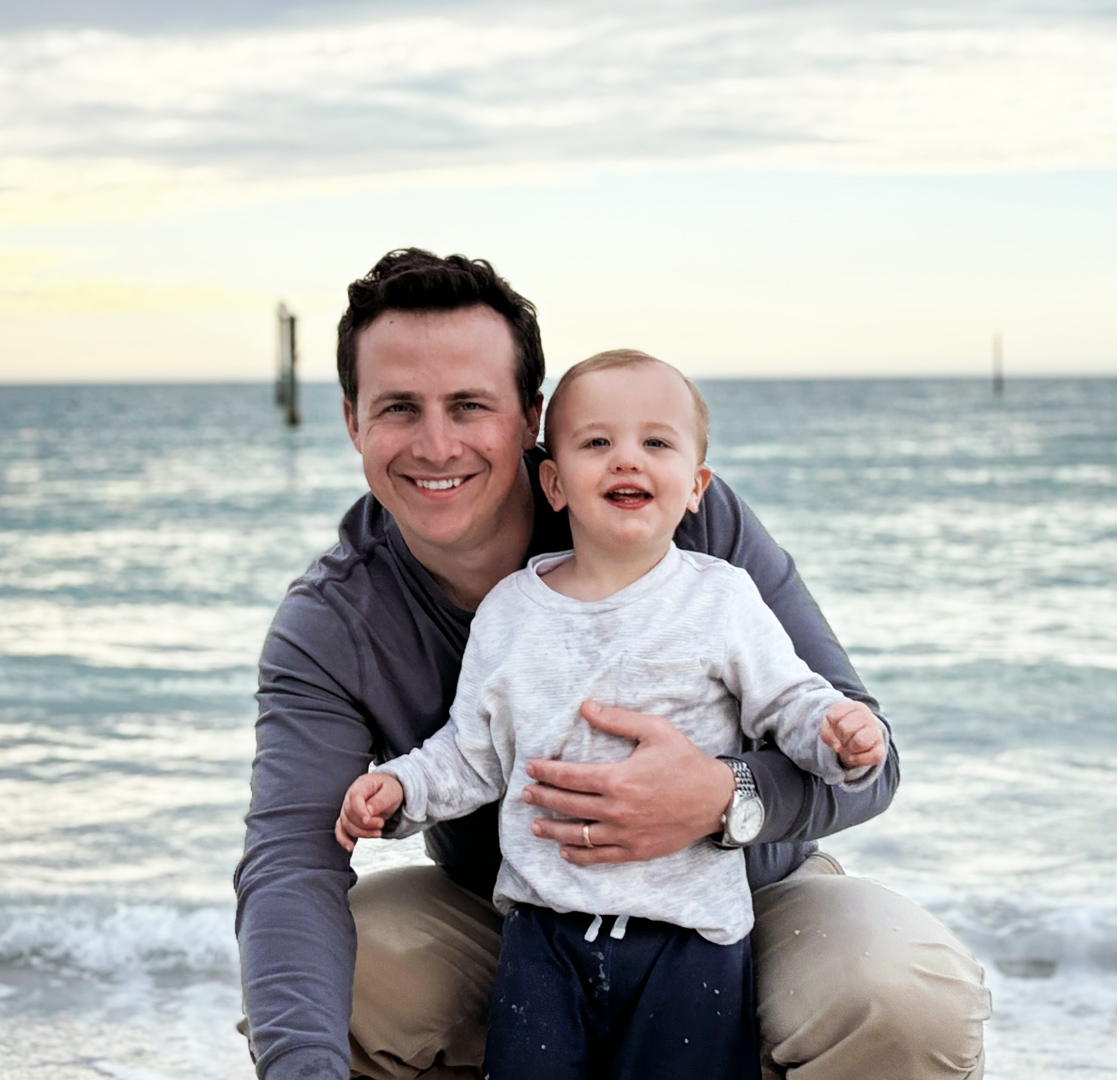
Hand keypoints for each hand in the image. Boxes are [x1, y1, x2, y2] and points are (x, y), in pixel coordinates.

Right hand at [334, 772, 403, 851]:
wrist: (388, 792)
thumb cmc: (389, 789)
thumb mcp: (391, 791)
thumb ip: (380, 800)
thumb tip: (369, 810)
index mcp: (361, 785)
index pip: (354, 797)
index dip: (359, 811)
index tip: (368, 820)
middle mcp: (350, 797)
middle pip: (350, 814)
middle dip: (366, 824)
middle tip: (381, 824)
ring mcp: (347, 808)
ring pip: (346, 824)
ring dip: (362, 833)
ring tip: (377, 832)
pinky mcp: (348, 819)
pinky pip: (340, 830)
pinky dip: (344, 839)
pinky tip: (350, 846)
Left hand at [522, 700, 733, 864]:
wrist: (717, 799)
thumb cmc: (685, 761)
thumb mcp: (655, 730)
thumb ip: (617, 719)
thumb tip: (585, 707)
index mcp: (618, 779)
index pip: (570, 777)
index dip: (547, 772)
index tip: (532, 768)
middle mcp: (617, 810)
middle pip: (568, 805)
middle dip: (542, 798)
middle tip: (525, 794)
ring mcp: (625, 834)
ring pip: (578, 835)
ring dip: (552, 829)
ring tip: (535, 825)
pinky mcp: (636, 851)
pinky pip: (599, 857)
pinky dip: (579, 855)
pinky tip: (565, 850)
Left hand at [819, 700, 885, 769]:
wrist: (859, 736)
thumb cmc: (841, 729)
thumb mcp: (829, 726)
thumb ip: (828, 734)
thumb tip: (839, 747)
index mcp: (854, 707)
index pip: (835, 715)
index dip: (832, 725)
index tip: (836, 727)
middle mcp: (868, 717)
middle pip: (846, 729)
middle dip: (841, 736)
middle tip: (843, 738)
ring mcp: (876, 732)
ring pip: (860, 742)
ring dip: (850, 748)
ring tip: (849, 746)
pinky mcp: (881, 749)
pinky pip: (872, 756)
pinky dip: (857, 759)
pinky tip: (853, 756)